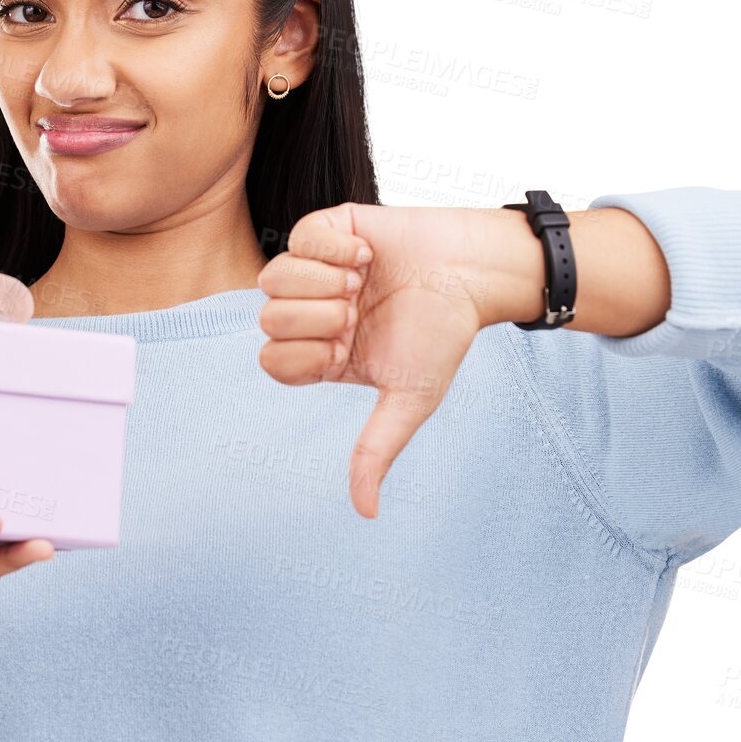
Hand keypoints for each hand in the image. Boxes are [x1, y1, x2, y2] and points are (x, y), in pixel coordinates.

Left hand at [256, 203, 502, 519]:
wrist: (472, 275)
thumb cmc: (443, 336)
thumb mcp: (409, 400)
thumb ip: (376, 451)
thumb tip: (365, 513)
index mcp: (322, 353)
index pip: (272, 361)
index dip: (308, 354)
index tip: (349, 346)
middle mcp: (311, 312)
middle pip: (268, 319)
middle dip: (319, 317)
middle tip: (359, 310)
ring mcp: (315, 268)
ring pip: (273, 277)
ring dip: (323, 280)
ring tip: (362, 281)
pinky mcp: (328, 228)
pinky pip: (300, 236)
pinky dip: (335, 248)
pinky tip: (367, 255)